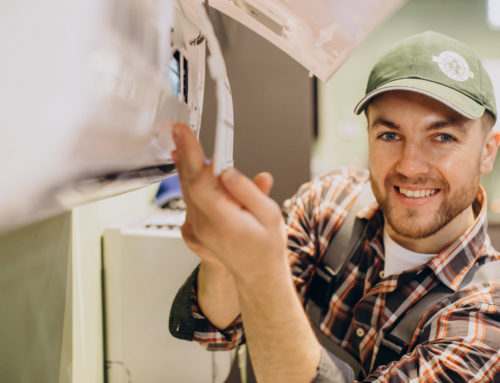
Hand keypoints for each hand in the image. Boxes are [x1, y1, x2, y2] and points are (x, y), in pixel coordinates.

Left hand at [172, 123, 286, 282]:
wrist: (258, 273)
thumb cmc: (266, 245)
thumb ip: (248, 191)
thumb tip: (228, 172)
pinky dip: (189, 183)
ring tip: (183, 144)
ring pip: (186, 191)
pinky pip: (188, 201)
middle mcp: (205, 225)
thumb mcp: (269, 215)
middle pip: (189, 183)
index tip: (185, 134)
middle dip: (184, 153)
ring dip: (185, 166)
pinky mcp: (195, 229)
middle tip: (180, 131)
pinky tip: (191, 172)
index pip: (201, 181)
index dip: (191, 154)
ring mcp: (197, 228)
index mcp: (225, 220)